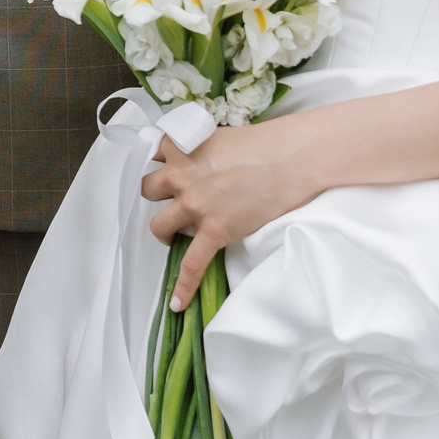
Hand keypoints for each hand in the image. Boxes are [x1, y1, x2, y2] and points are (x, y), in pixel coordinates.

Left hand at [140, 117, 319, 310]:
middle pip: (147, 189)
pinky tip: (177, 303)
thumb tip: (198, 159)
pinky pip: (192, 265)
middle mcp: (180, 176)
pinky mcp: (214, 230)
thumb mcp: (218, 135)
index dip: (157, 162)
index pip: (150, 153)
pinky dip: (183, 286)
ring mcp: (195, 206)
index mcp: (181, 148)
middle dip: (158, 194)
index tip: (163, 168)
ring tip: (175, 233)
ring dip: (164, 230)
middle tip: (173, 198)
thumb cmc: (264, 144)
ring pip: (157, 225)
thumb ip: (198, 147)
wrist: (291, 159)